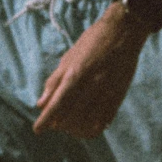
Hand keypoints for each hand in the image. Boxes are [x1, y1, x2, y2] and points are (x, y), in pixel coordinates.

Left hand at [32, 5, 149, 137]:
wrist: (123, 32)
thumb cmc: (91, 43)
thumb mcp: (68, 59)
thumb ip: (54, 82)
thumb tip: (40, 104)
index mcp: (75, 75)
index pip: (56, 106)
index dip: (45, 121)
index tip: (37, 130)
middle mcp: (91, 86)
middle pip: (70, 118)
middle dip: (59, 125)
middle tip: (54, 123)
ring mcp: (107, 92)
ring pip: (87, 123)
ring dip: (75, 129)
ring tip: (69, 126)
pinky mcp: (119, 95)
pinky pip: (105, 120)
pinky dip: (93, 127)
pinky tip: (86, 126)